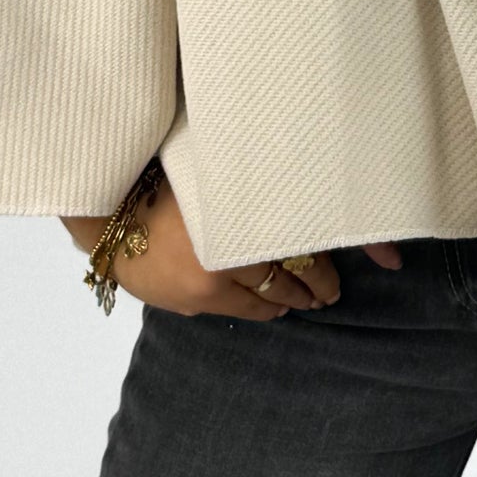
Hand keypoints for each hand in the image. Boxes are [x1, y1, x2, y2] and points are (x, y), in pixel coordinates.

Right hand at [61, 180, 403, 319]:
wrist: (108, 211)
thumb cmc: (165, 174)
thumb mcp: (217, 166)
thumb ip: (263, 177)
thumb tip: (330, 188)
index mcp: (240, 210)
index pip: (304, 240)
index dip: (334, 256)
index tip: (369, 260)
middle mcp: (230, 248)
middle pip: (293, 273)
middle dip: (319, 284)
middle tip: (333, 289)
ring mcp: (211, 281)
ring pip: (269, 298)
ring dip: (292, 298)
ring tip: (309, 297)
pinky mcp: (194, 302)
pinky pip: (241, 311)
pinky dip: (261, 307)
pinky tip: (273, 303)